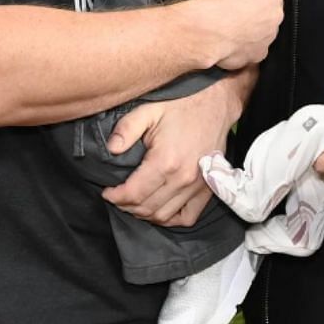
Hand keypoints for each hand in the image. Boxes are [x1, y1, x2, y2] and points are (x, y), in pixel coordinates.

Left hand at [101, 70, 250, 225]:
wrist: (216, 104)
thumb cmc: (182, 106)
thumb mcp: (148, 110)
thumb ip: (125, 129)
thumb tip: (111, 149)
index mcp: (165, 161)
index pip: (133, 194)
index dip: (115, 197)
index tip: (107, 191)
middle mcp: (183, 178)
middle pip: (146, 208)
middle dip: (126, 206)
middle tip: (118, 196)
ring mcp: (198, 186)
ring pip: (163, 216)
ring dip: (144, 214)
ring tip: (135, 202)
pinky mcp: (208, 188)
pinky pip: (187, 217)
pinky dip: (170, 219)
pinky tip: (159, 209)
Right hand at [191, 0, 285, 69]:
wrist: (203, 31)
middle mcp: (276, 15)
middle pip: (270, 3)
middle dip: (258, 0)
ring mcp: (267, 37)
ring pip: (263, 25)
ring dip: (253, 21)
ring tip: (232, 17)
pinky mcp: (255, 54)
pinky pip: (253, 46)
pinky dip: (245, 42)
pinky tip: (231, 36)